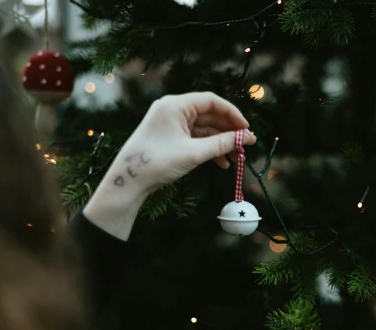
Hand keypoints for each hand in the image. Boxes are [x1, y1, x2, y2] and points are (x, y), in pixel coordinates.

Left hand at [83, 92, 255, 239]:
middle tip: (246, 146)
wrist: (129, 181)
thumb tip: (247, 138)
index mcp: (175, 105)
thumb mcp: (194, 153)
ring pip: (204, 130)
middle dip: (229, 132)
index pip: (211, 101)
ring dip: (221, 143)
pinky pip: (196, 139)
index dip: (232, 114)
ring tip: (237, 159)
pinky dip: (209, 149)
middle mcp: (173, 110)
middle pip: (209, 115)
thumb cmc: (158, 162)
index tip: (247, 129)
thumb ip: (223, 144)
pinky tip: (222, 163)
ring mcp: (171, 124)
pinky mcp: (171, 138)